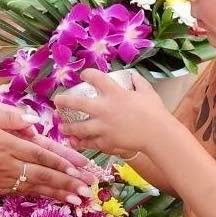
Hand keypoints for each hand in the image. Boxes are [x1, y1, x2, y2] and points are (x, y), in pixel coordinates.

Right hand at [0, 102, 95, 203]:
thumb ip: (9, 116)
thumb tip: (35, 123)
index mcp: (7, 142)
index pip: (42, 153)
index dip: (64, 161)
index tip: (82, 167)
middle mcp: (6, 164)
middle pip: (44, 174)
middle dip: (69, 182)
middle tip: (89, 189)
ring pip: (34, 187)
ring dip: (58, 194)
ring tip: (77, 200)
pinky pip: (19, 192)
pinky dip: (38, 196)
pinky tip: (49, 198)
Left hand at [55, 69, 169, 157]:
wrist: (158, 134)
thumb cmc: (155, 111)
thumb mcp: (147, 91)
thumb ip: (138, 82)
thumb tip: (133, 76)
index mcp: (114, 93)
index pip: (95, 78)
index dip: (87, 74)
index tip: (84, 74)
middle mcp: (104, 108)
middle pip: (77, 104)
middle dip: (64, 101)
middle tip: (57, 101)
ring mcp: (103, 126)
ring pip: (79, 127)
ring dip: (68, 127)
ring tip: (62, 126)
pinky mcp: (106, 141)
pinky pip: (89, 142)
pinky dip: (81, 143)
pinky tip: (75, 142)